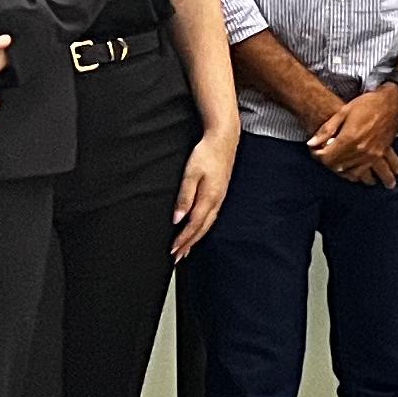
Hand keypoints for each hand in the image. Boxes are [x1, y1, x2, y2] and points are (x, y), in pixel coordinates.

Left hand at [171, 123, 238, 258]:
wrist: (224, 139)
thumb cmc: (206, 153)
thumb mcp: (191, 173)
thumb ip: (184, 197)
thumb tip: (177, 218)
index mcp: (209, 198)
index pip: (194, 225)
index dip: (183, 239)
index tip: (173, 250)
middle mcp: (217, 201)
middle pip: (202, 229)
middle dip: (189, 244)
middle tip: (177, 257)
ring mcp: (220, 198)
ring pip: (207, 224)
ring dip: (196, 238)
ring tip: (186, 248)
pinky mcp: (220, 193)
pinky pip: (211, 216)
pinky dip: (202, 227)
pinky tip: (198, 228)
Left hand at [308, 79, 397, 185]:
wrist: (392, 103)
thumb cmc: (367, 104)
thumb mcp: (343, 112)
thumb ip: (326, 130)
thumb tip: (311, 143)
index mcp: (349, 138)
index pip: (326, 157)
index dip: (316, 155)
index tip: (315, 150)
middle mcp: (360, 150)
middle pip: (336, 166)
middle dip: (326, 161)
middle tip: (323, 153)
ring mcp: (371, 154)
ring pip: (349, 172)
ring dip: (339, 169)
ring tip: (335, 162)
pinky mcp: (379, 155)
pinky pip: (363, 171)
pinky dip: (354, 174)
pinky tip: (350, 170)